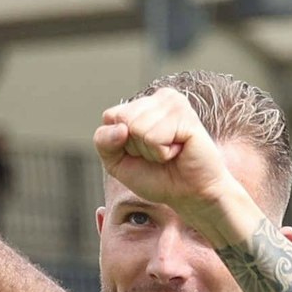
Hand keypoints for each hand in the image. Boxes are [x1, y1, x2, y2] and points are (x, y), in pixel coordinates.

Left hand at [94, 88, 244, 221]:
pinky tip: (178, 150)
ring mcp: (175, 103)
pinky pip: (153, 137)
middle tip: (157, 152)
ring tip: (169, 151)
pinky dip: (161, 152)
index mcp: (143, 104)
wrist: (188, 194)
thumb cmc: (156, 176)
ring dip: (150, 150)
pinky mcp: (187, 116)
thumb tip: (120, 128)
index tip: (140, 151)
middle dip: (134, 146)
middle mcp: (160, 98)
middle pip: (122, 120)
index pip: (110, 116)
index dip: (118, 143)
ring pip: (136, 127)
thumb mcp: (116, 162)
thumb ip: (104, 141)